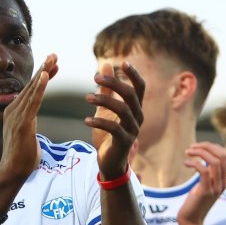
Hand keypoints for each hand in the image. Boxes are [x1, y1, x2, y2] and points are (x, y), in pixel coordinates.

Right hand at [0, 53, 57, 180]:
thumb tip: (33, 134)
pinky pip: (33, 101)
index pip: (31, 90)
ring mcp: (16, 115)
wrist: (12, 172)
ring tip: (53, 58)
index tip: (53, 65)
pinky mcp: (22, 122)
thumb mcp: (28, 137)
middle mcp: (13, 110)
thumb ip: (30, 129)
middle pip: (31, 85)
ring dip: (44, 72)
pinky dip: (39, 87)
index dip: (42, 77)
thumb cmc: (22, 159)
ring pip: (32, 89)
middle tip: (54, 54)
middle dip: (44, 68)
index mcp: (14, 112)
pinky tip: (46, 75)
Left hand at [84, 62, 144, 179]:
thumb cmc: (108, 134)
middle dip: (113, 84)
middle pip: (130, 95)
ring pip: (123, 109)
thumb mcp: (106, 109)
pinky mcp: (124, 142)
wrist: (109, 162)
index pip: (140, 87)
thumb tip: (106, 65)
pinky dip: (99, 122)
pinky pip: (114, 128)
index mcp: (135, 108)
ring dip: (104, 100)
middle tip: (95, 78)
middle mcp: (137, 117)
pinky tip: (86, 120)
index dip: (133, 74)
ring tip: (87, 97)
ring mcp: (132, 130)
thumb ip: (107, 89)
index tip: (122, 62)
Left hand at [177, 142, 225, 224]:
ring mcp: (216, 187)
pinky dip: (194, 163)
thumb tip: (206, 155)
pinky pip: (203, 170)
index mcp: (225, 180)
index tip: (200, 147)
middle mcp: (224, 183)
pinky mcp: (205, 191)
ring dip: (200, 152)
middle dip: (207, 146)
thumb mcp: (205, 184)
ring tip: (188, 152)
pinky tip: (186, 163)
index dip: (214, 147)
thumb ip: (209, 172)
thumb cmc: (196, 201)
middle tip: (192, 147)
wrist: (191, 220)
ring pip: (214, 161)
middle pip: (222, 155)